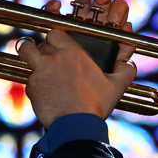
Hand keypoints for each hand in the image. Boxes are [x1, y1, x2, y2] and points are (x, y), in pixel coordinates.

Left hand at [16, 0, 137, 127]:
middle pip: (42, 43)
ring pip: (28, 54)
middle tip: (50, 59)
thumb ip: (125, 71)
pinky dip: (34, 84)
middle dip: (44, 49)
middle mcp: (54, 57)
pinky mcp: (31, 85)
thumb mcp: (116, 86)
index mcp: (74, 52)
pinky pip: (29, 79)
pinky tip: (44, 93)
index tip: (59, 45)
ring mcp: (40, 70)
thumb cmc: (95, 105)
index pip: (56, 32)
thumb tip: (130, 64)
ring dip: (30, 56)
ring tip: (37, 64)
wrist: (76, 125)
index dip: (56, 38)